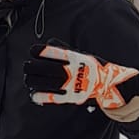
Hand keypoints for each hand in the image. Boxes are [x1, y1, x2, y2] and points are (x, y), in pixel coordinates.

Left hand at [24, 43, 138, 120]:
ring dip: (32, 80)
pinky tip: (33, 95)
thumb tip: (49, 41)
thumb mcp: (82, 54)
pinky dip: (40, 96)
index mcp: (74, 57)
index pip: (51, 52)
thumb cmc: (95, 68)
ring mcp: (70, 84)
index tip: (32, 51)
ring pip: (44, 82)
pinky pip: (51, 97)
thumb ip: (64, 49)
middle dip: (31, 67)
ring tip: (28, 79)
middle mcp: (71, 70)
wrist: (111, 84)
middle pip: (43, 67)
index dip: (39, 51)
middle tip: (27, 66)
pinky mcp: (71, 96)